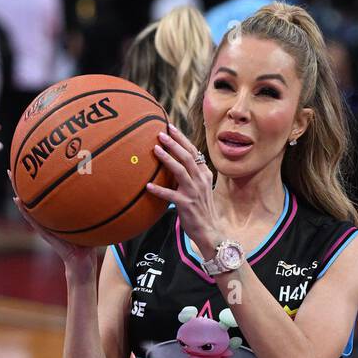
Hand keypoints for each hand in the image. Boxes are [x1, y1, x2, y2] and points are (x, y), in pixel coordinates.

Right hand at [7, 167, 102, 271]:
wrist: (83, 261)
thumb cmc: (88, 242)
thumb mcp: (90, 220)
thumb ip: (92, 207)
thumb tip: (105, 189)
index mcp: (57, 213)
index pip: (47, 194)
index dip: (40, 180)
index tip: (34, 162)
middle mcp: (49, 217)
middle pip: (34, 196)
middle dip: (24, 180)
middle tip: (14, 165)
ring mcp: (45, 225)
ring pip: (29, 205)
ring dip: (19, 191)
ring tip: (11, 177)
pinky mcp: (45, 234)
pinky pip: (33, 220)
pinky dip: (25, 211)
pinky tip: (18, 201)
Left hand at [146, 124, 217, 256]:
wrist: (209, 231)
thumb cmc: (201, 209)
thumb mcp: (200, 188)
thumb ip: (191, 174)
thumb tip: (176, 161)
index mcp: (204, 174)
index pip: (193, 152)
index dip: (182, 139)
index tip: (171, 127)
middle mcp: (200, 180)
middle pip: (187, 157)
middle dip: (174, 143)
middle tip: (161, 133)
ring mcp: (194, 192)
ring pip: (180, 170)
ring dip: (167, 158)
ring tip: (156, 149)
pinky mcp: (186, 205)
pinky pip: (170, 195)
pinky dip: (159, 190)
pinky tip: (148, 186)